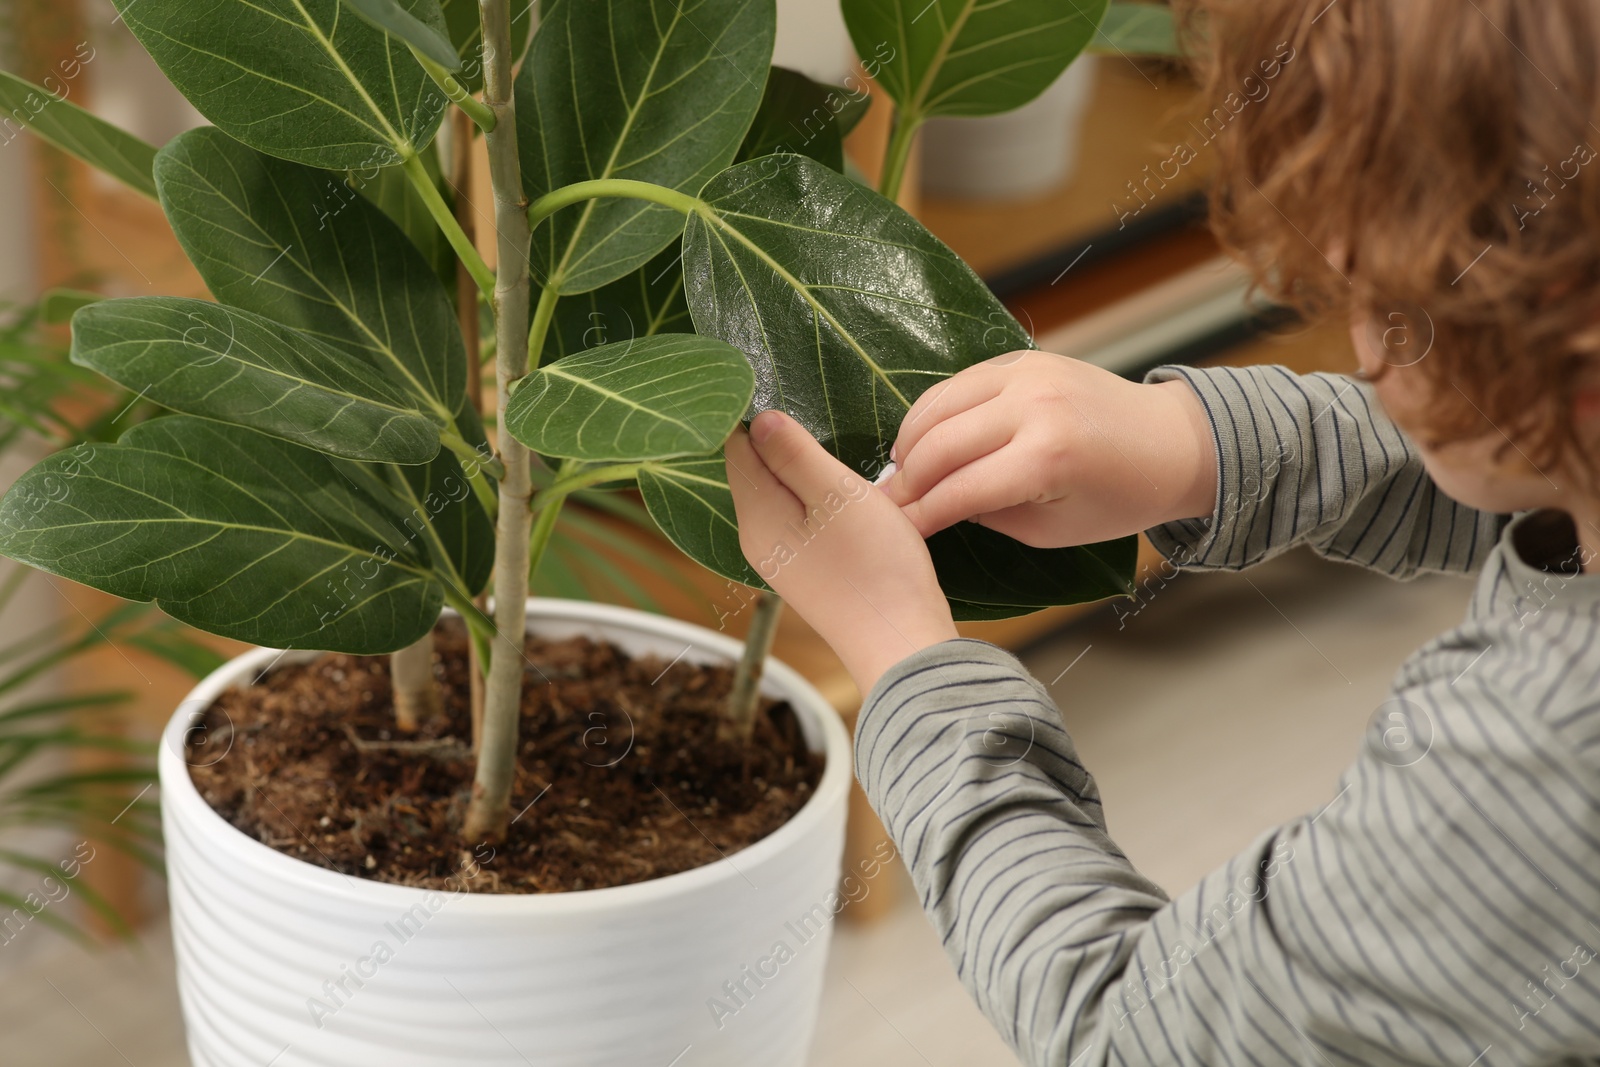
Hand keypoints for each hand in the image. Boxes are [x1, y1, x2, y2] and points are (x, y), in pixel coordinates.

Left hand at [725, 410, 958, 694]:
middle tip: (814, 406)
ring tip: (832, 442)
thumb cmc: (875, 567)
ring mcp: (781, 558)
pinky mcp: (808, 571)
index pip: (736, 446)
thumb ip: (794, 454)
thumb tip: (758, 417)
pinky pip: (800, 517)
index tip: (783, 382)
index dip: (755, 412)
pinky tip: (843, 490)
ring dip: (801, 467)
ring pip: (780, 493)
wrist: (902, 644)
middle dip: (778, 439)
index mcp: (756, 515)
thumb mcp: (837, 495)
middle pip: (755, 469)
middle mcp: (757, 538)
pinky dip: (815, 495)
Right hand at [881, 351, 1217, 546]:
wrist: (1171, 442)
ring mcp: (1028, 373)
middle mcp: (1034, 406)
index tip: (895, 533)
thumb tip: (935, 505)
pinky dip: (934, 412)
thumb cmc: (1118, 499)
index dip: (919, 516)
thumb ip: (989, 515)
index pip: (959, 490)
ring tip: (901, 473)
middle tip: (885, 506)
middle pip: (939, 444)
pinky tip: (925, 441)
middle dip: (906, 481)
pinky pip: (959, 383)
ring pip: (938, 405)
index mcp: (1048, 458)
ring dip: (911, 441)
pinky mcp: (1024, 357)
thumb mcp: (1052, 528)